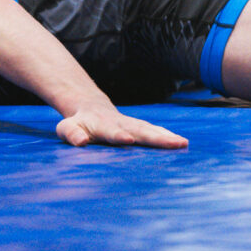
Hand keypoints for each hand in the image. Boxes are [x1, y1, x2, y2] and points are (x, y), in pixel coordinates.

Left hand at [56, 105, 186, 148]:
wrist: (91, 107)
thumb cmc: (78, 123)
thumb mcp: (67, 128)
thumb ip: (72, 134)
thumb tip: (79, 141)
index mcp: (103, 126)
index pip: (112, 132)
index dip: (119, 136)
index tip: (129, 140)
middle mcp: (122, 124)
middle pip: (140, 131)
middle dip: (157, 138)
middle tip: (174, 143)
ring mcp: (132, 124)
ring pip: (151, 130)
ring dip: (167, 137)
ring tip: (183, 143)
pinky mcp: (140, 126)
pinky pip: (155, 131)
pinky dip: (167, 136)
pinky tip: (181, 142)